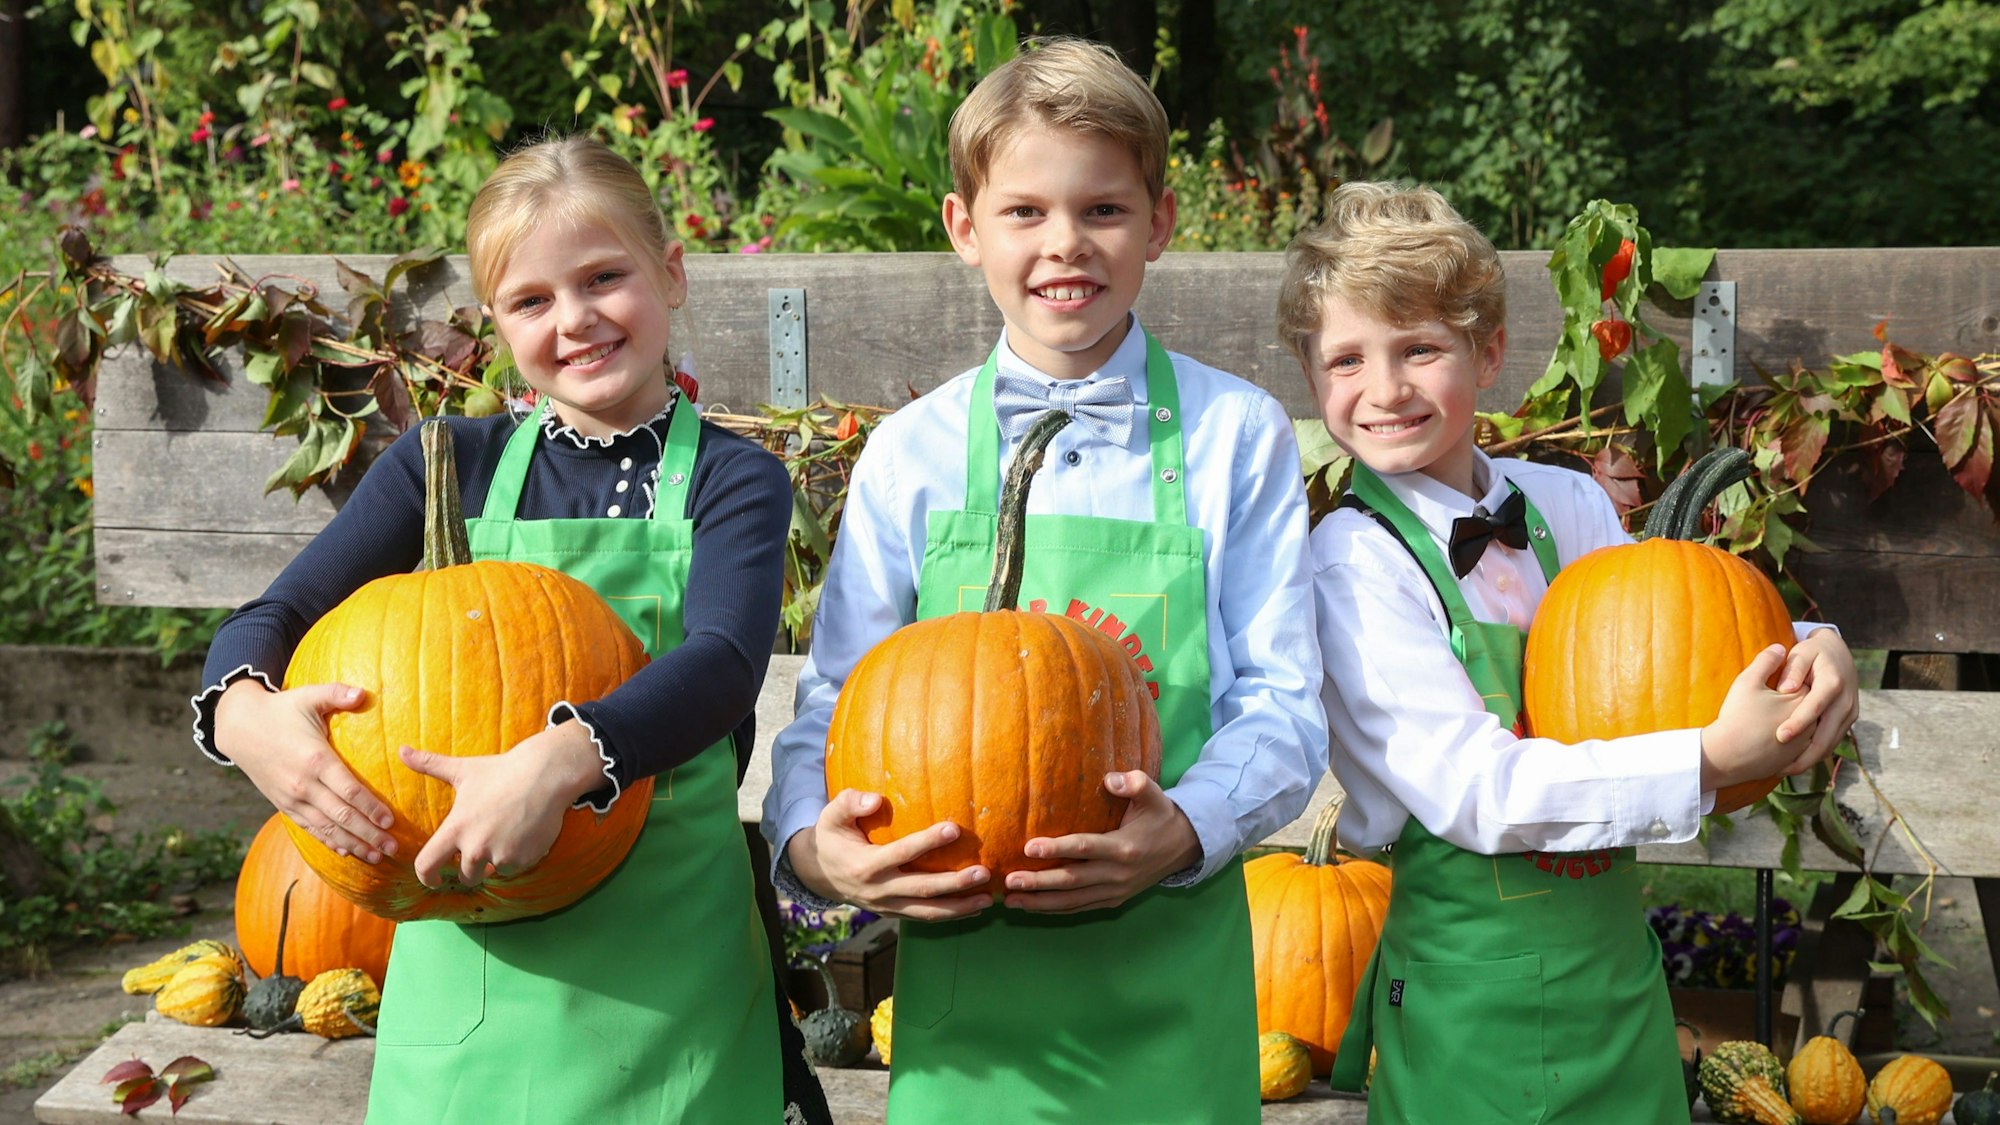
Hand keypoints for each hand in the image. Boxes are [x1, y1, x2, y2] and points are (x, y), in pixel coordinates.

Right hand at [214, 678, 395, 861]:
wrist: (239, 727)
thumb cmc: (281, 709)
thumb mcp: (308, 696)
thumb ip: (337, 693)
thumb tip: (364, 693)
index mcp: (315, 759)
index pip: (349, 791)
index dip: (371, 808)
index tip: (391, 821)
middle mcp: (303, 784)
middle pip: (341, 816)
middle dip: (369, 834)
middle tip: (393, 847)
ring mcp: (292, 798)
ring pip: (326, 828)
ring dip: (353, 844)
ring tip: (377, 856)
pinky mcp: (283, 804)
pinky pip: (309, 828)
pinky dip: (329, 841)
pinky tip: (347, 851)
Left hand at [402, 721, 605, 889]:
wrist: (546, 775)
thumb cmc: (502, 771)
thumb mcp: (463, 770)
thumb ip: (429, 764)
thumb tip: (401, 750)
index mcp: (456, 829)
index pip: (427, 865)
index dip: (426, 877)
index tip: (433, 879)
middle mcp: (476, 847)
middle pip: (466, 876)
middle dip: (472, 868)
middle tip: (484, 846)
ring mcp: (502, 855)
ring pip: (493, 873)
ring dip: (496, 862)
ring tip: (506, 836)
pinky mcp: (525, 859)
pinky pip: (515, 869)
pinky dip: (517, 858)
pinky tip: (523, 835)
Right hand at [786, 790, 991, 921]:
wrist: (819, 875)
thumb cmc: (831, 838)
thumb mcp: (831, 816)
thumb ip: (850, 802)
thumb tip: (875, 799)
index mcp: (865, 865)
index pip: (901, 853)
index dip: (927, 842)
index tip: (955, 828)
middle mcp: (878, 890)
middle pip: (921, 889)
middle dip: (954, 883)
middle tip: (983, 872)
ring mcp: (886, 906)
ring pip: (927, 912)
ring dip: (959, 908)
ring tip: (988, 900)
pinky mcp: (893, 914)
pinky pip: (924, 917)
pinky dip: (950, 915)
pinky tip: (974, 908)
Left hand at [1001, 771, 1200, 914]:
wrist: (1184, 847)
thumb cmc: (1161, 816)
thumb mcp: (1154, 794)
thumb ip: (1134, 783)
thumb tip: (1110, 779)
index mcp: (1124, 848)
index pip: (1085, 848)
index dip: (1057, 848)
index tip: (1029, 847)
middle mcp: (1118, 874)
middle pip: (1072, 881)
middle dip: (1039, 883)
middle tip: (1009, 880)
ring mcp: (1115, 891)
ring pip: (1072, 901)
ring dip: (1040, 902)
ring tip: (1009, 900)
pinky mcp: (1112, 900)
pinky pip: (1079, 907)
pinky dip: (1054, 909)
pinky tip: (1031, 907)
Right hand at [1700, 645, 1816, 790]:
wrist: (1728, 755)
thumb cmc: (1737, 716)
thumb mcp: (1747, 681)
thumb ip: (1766, 661)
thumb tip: (1779, 647)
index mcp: (1802, 699)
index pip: (1808, 682)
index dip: (1796, 678)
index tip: (1785, 678)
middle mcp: (1812, 722)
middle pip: (1813, 705)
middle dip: (1802, 699)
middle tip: (1781, 697)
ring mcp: (1806, 743)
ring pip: (1811, 727)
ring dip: (1804, 721)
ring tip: (1782, 716)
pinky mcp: (1796, 758)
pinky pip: (1803, 747)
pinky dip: (1797, 741)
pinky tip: (1781, 736)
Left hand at [1774, 630, 1860, 772]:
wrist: (1839, 653)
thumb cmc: (1812, 653)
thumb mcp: (1801, 653)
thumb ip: (1793, 669)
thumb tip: (1785, 689)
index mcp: (1832, 683)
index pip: (1815, 707)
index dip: (1798, 724)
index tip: (1780, 737)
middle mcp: (1845, 702)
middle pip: (1826, 735)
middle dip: (1804, 755)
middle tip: (1780, 769)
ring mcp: (1850, 713)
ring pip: (1831, 743)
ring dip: (1810, 760)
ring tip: (1785, 771)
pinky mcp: (1848, 721)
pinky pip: (1832, 742)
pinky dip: (1816, 754)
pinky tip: (1796, 763)